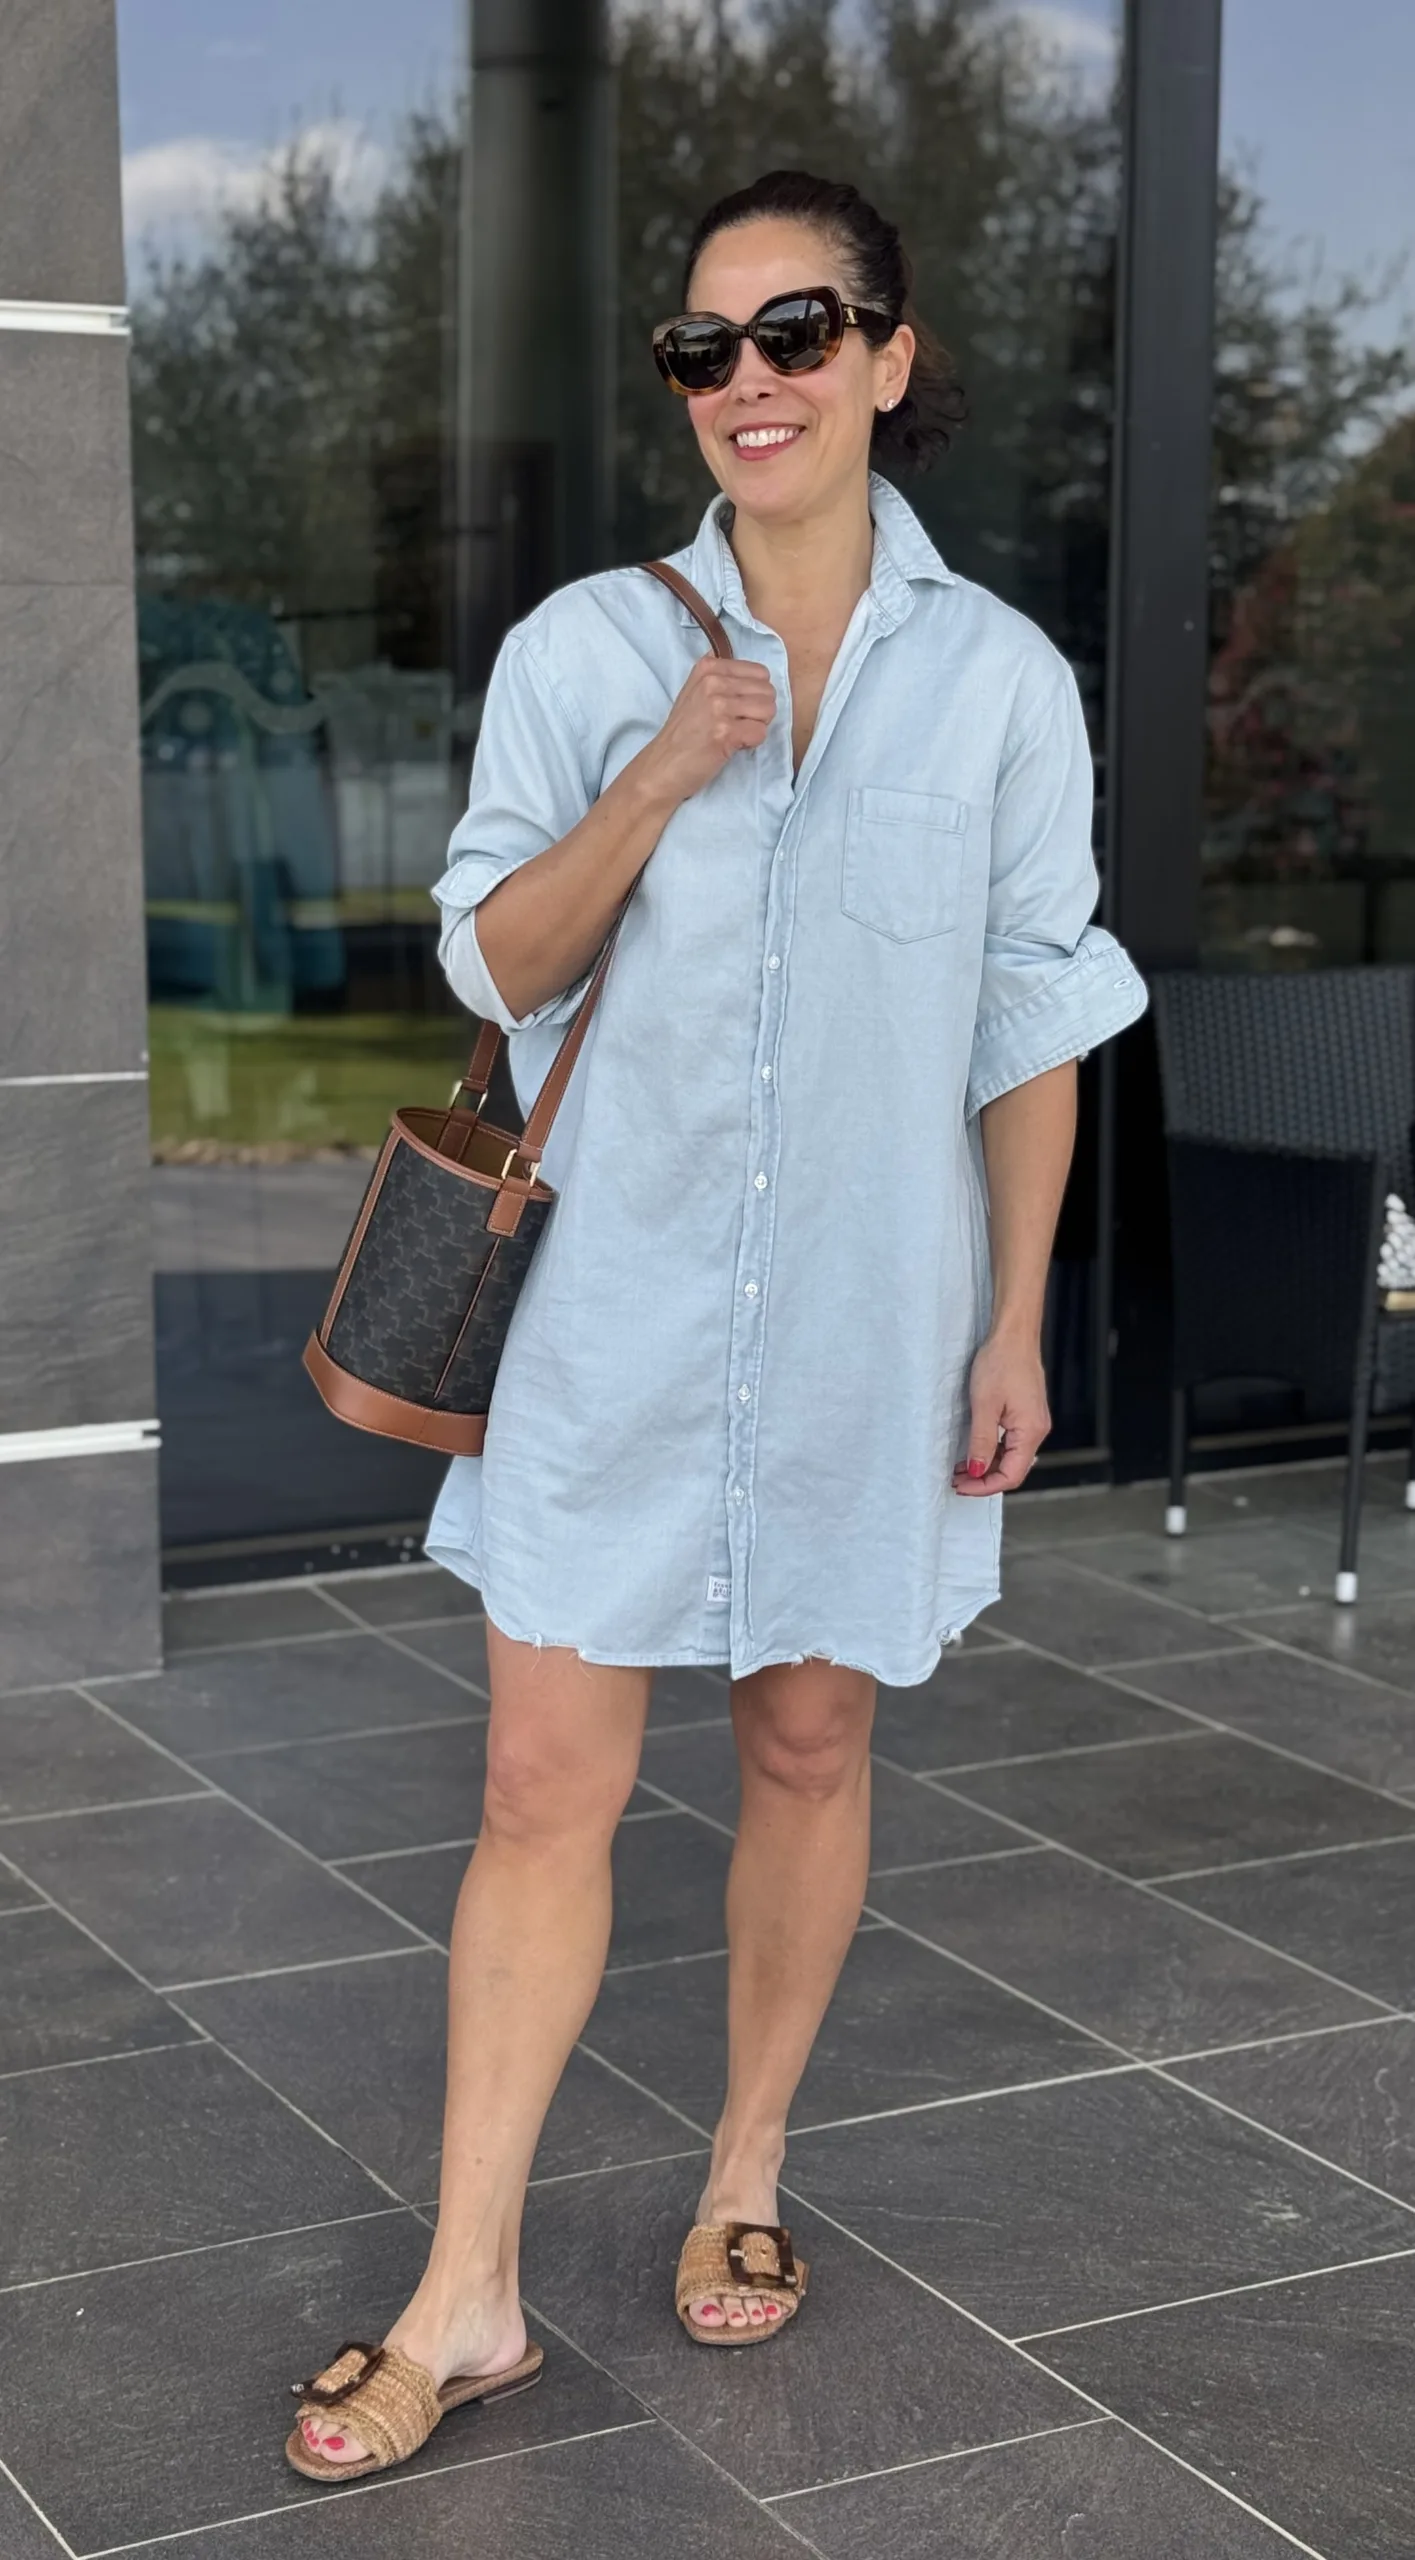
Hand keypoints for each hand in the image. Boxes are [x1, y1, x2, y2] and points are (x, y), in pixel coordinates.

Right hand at [638, 654, 776, 805]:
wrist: (663, 765)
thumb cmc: (683, 733)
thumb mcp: (695, 691)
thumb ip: (720, 677)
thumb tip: (752, 670)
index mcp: (708, 668)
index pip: (760, 672)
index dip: (755, 695)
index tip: (735, 708)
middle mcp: (713, 682)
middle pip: (768, 692)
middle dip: (759, 712)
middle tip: (736, 724)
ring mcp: (718, 706)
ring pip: (768, 710)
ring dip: (757, 727)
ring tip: (734, 734)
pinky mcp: (725, 731)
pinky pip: (761, 732)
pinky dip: (752, 743)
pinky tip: (731, 746)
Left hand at [951, 1329, 1050, 1496]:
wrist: (1014, 1336)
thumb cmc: (1001, 1363)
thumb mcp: (984, 1405)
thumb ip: (981, 1442)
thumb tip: (976, 1471)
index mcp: (1030, 1432)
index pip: (1011, 1475)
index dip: (984, 1486)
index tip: (961, 1486)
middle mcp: (1037, 1431)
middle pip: (1012, 1470)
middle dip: (983, 1479)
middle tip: (956, 1480)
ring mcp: (1033, 1423)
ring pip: (1011, 1458)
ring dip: (986, 1467)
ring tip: (960, 1469)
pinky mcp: (1027, 1415)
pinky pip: (1012, 1443)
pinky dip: (993, 1452)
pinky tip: (975, 1451)